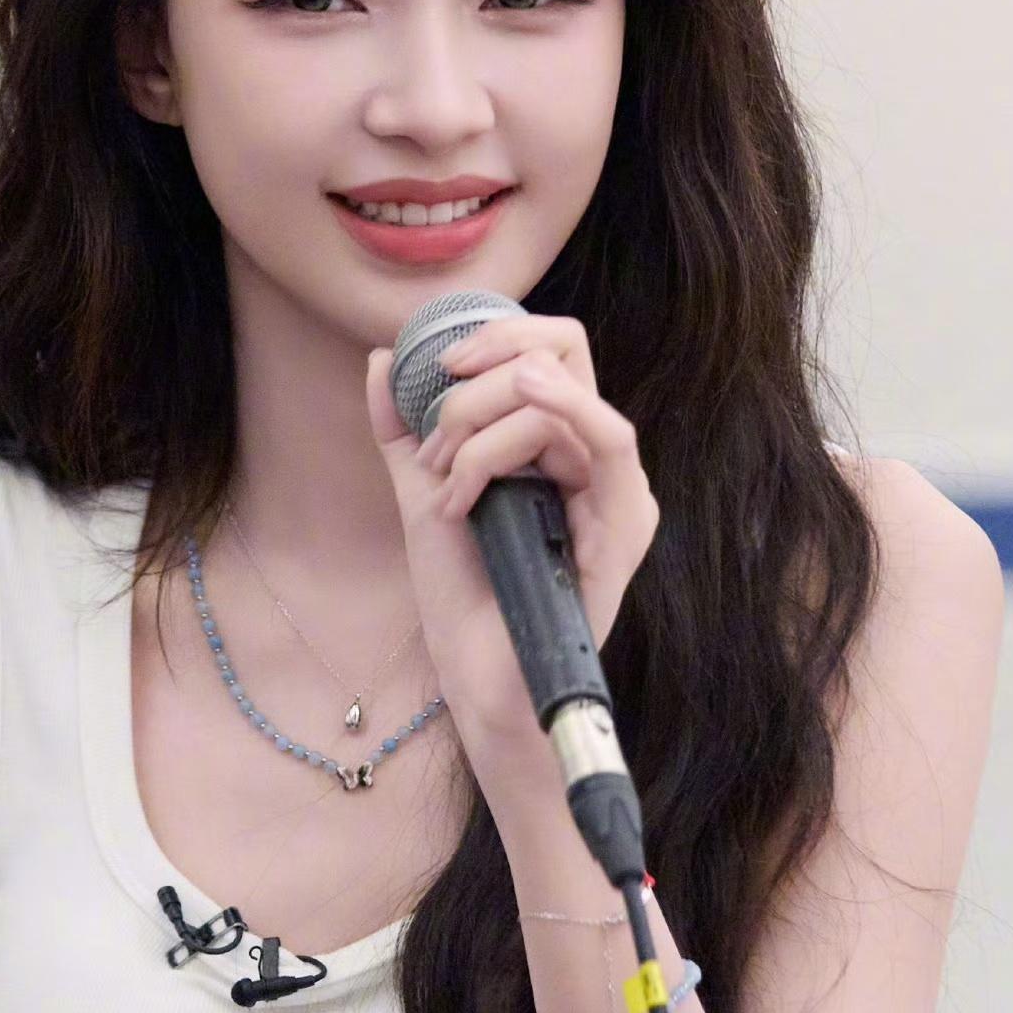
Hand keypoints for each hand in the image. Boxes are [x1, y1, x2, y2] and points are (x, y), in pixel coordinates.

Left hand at [364, 312, 659, 783]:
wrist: (478, 678)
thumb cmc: (464, 595)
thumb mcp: (422, 494)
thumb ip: (404, 428)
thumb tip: (385, 359)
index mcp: (561, 445)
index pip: (551, 348)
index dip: (496, 335)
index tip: (438, 366)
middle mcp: (596, 458)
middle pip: (563, 351)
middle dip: (481, 372)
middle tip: (435, 441)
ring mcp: (618, 489)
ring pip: (562, 393)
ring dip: (484, 419)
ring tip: (448, 476)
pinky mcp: (626, 523)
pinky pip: (610, 440)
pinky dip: (549, 420)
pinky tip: (503, 436)